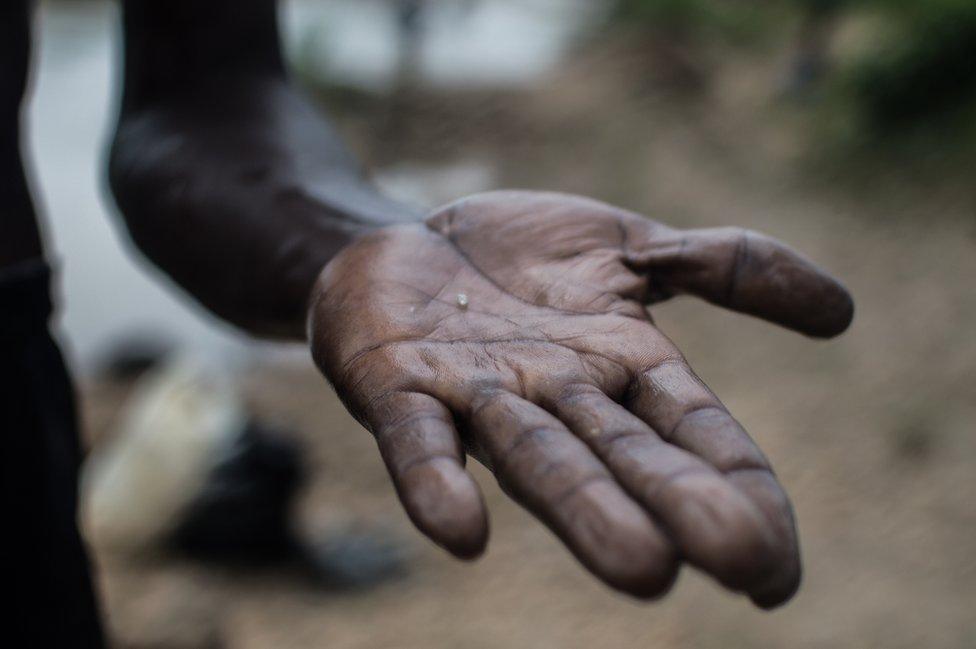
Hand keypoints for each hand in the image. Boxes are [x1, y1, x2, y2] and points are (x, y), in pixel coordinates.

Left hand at [309, 191, 852, 606]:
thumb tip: (845, 312)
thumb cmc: (521, 258)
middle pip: (625, 456)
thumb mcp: (633, 247)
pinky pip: (417, 438)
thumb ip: (726, 267)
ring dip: (585, 511)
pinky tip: (463, 533)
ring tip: (642, 570)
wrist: (405, 241)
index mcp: (621, 368)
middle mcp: (559, 396)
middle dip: (677, 504)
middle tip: (739, 562)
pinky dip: (436, 482)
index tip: (778, 568)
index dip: (739, 489)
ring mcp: (478, 395)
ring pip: (537, 459)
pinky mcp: (398, 384)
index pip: (696, 435)